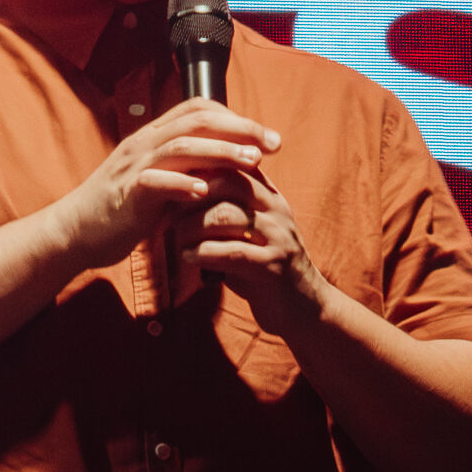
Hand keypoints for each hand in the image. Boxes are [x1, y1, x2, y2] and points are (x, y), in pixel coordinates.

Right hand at [52, 97, 279, 268]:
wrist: (77, 231)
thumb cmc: (124, 209)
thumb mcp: (161, 183)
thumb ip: (189, 171)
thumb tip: (228, 168)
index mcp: (154, 136)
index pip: (199, 109)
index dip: (237, 118)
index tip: (268, 136)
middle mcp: (145, 143)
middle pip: (197, 121)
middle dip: (240, 129)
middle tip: (273, 144)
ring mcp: (134, 166)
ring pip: (181, 146)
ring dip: (221, 151)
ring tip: (252, 162)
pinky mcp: (126, 193)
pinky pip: (155, 181)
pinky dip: (182, 184)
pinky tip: (205, 193)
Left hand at [172, 167, 329, 333]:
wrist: (302, 307)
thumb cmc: (262, 266)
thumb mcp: (246, 232)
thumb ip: (224, 209)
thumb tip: (179, 190)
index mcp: (269, 197)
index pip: (234, 164)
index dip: (200, 170)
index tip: (172, 184)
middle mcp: (276, 211)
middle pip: (228, 182)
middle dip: (192, 196)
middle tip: (169, 211)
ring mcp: (278, 237)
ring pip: (226, 215)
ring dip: (192, 225)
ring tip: (176, 236)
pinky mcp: (273, 267)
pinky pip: (232, 252)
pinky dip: (203, 253)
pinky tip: (187, 257)